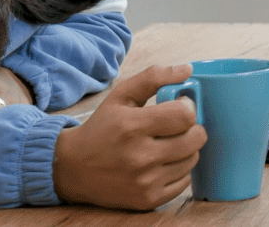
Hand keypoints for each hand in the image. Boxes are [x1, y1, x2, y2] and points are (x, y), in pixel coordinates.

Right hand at [54, 64, 206, 210]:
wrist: (72, 169)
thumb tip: (187, 69)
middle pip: (196, 139)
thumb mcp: (120, 97)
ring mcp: (145, 181)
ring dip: (185, 149)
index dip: (188, 108)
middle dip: (192, 128)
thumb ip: (153, 77)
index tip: (178, 107)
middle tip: (177, 126)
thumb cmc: (101, 128)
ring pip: (192, 160)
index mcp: (132, 126)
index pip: (186, 115)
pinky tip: (161, 163)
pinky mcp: (148, 199)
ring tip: (166, 144)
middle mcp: (140, 156)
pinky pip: (185, 182)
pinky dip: (178, 170)